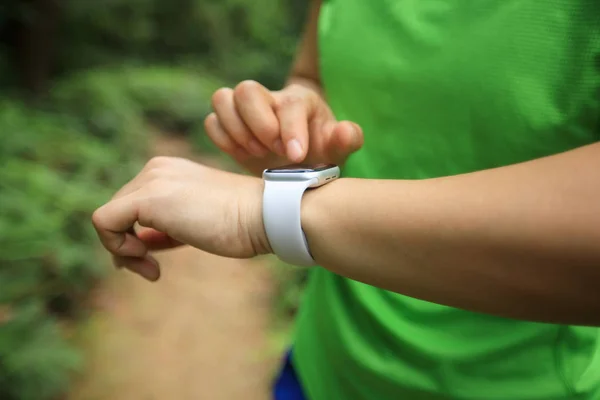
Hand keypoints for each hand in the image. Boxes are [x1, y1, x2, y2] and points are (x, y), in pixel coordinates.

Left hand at [91, 156, 268, 280]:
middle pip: (117, 213)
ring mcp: (151, 180)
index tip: (156, 259)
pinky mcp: (148, 198)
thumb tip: (136, 245)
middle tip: (151, 270)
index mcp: (169, 171)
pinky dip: (117, 247)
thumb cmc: (240, 223)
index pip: (132, 206)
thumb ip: (164, 228)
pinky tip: (145, 261)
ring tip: (150, 269)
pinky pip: (105, 222)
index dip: (136, 237)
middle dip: (128, 246)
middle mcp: (156, 168)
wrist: (263, 215)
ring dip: (123, 250)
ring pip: (108, 219)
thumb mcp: (195, 222)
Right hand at [204, 79, 362, 171]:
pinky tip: (242, 155)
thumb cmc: (321, 152)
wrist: (302, 162)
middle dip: (258, 124)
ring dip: (236, 130)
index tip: (295, 155)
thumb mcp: (339, 150)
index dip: (291, 129)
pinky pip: (211, 122)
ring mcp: (245, 110)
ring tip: (257, 153)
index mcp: (300, 100)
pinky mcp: (228, 125)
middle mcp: (270, 99)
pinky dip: (223, 139)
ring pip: (222, 98)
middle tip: (272, 151)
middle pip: (246, 89)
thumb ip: (346, 139)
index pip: (289, 104)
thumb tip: (344, 132)